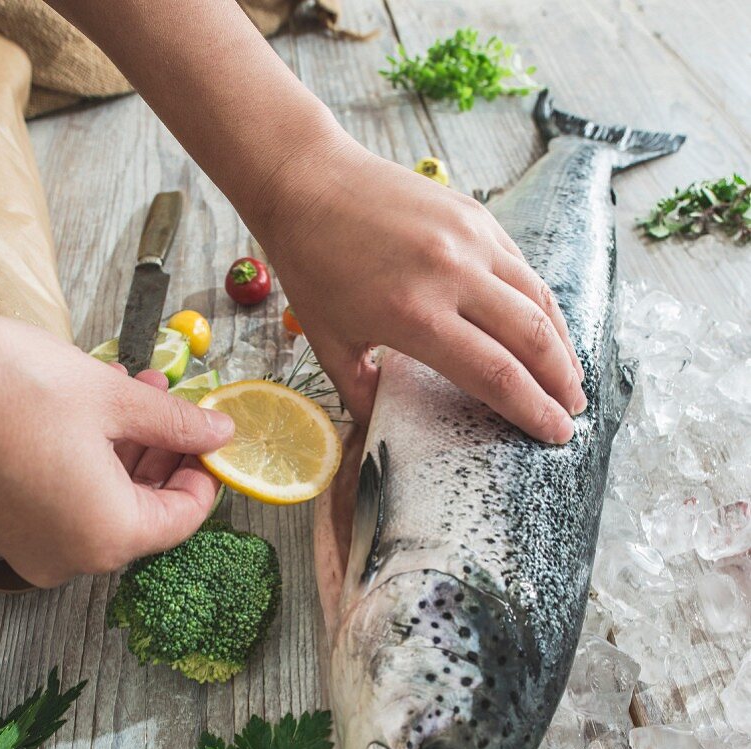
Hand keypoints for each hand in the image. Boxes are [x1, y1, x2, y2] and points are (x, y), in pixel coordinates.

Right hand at [0, 318, 232, 587]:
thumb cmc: (11, 389)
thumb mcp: (113, 399)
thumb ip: (175, 424)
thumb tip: (218, 433)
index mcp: (107, 535)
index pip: (184, 518)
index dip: (205, 474)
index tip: (213, 438)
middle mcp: (72, 555)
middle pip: (145, 511)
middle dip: (167, 454)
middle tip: (182, 408)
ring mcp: (36, 545)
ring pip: (107, 503)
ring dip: (132, 451)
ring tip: (145, 394)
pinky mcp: (12, 526)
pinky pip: (70, 501)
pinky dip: (94, 463)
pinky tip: (104, 412)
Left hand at [262, 139, 585, 441]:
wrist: (308, 180)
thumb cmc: (312, 267)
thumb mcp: (329, 344)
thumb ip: (363, 395)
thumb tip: (389, 430)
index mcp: (415, 315)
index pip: (494, 374)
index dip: (532, 410)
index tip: (556, 435)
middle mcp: (452, 275)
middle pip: (530, 339)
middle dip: (560, 384)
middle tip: (573, 413)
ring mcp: (470, 239)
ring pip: (537, 300)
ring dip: (562, 345)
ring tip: (571, 378)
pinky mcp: (476, 214)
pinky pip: (522, 269)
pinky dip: (542, 305)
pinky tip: (546, 330)